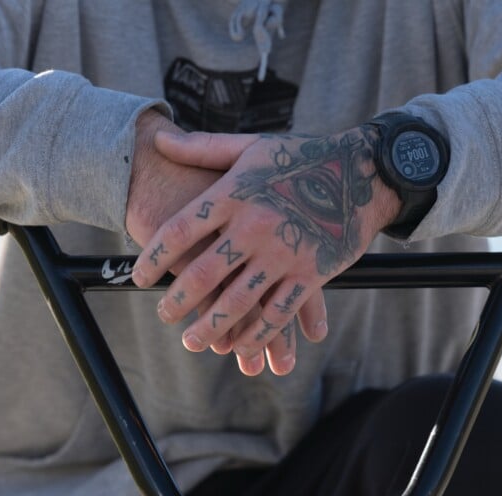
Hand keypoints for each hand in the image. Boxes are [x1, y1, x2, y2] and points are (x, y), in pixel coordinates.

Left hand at [132, 126, 400, 375]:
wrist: (362, 172)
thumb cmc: (302, 157)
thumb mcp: (251, 147)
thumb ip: (202, 148)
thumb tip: (156, 141)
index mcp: (234, 194)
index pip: (180, 231)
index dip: (153, 258)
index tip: (139, 277)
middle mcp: (255, 225)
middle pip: (203, 273)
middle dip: (178, 301)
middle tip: (164, 315)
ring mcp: (284, 252)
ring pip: (238, 301)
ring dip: (211, 327)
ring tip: (192, 341)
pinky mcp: (310, 273)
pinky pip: (278, 313)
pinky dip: (257, 334)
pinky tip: (240, 346)